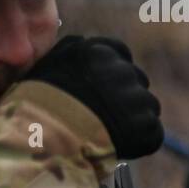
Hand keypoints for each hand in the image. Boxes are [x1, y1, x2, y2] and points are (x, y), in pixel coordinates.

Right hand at [25, 35, 163, 158]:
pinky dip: (140, 140)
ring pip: (148, 106)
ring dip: (134, 117)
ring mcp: (138, 100)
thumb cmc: (36, 106)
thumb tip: (86, 43)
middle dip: (125, 94)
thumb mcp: (46, 66)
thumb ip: (72, 52)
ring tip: (106, 131)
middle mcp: (123, 71)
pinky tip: (117, 144)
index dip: (114, 70)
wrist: (43, 141)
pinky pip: (152, 132)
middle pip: (136, 79)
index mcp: (99, 52)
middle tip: (102, 113)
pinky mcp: (147, 128)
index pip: (120, 53)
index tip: (103, 85)